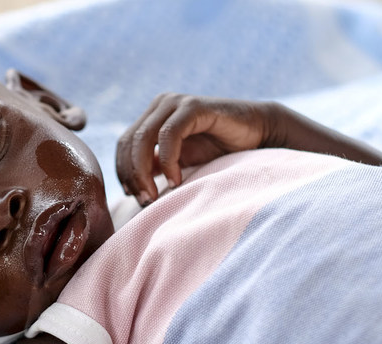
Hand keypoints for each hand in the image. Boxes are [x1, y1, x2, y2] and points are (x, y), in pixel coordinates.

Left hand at [116, 94, 277, 204]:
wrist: (258, 135)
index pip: (123, 145)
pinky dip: (168, 160)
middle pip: (129, 142)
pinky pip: (169, 134)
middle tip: (144, 201)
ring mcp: (175, 103)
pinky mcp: (193, 106)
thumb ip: (156, 167)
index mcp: (152, 117)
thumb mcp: (179, 162)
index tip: (133, 197)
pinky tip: (176, 180)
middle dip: (132, 175)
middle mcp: (160, 106)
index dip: (123, 172)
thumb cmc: (220, 151)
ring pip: (143, 138)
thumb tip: (130, 189)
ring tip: (155, 195)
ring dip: (144, 171)